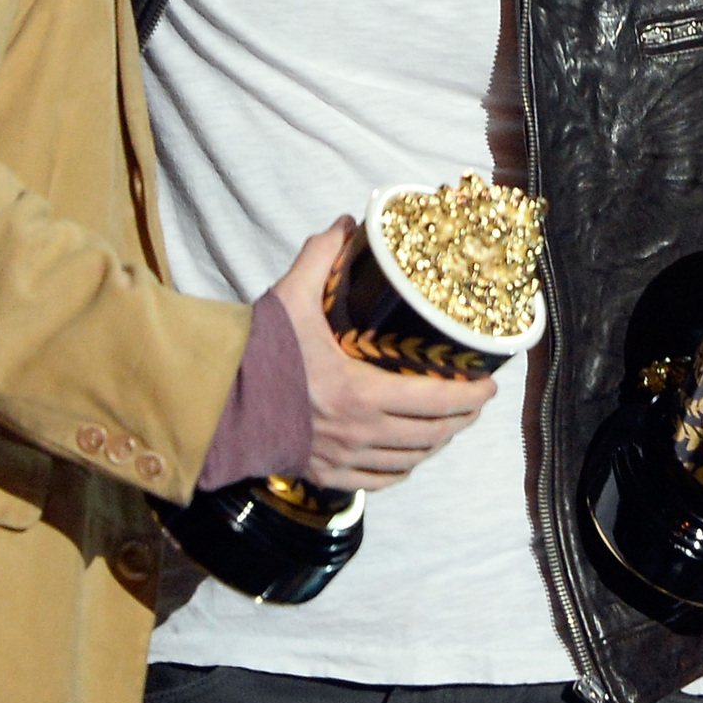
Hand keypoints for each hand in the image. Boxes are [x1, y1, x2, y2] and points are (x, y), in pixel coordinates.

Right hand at [270, 220, 497, 493]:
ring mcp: (343, 459)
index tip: (489, 385)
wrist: (213, 404)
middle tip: (474, 401)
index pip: (434, 399)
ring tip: (448, 425)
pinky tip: (408, 455)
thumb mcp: (290, 297)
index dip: (470, 396)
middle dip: (461, 419)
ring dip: (436, 444)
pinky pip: (379, 480)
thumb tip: (347, 221)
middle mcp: (359, 432)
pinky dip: (402, 468)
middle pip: (430, 435)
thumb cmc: (255, 353)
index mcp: (360, 392)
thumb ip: (320, 257)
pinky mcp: (325, 475)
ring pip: (409, 460)